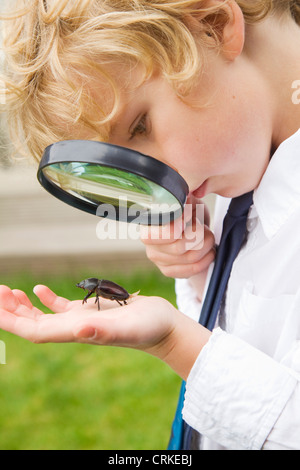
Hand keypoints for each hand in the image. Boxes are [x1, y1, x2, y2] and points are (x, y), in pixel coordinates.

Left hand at [0, 284, 210, 379]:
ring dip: (24, 306)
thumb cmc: (149, 328)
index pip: (34, 331)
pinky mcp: (91, 311)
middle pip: (33, 324)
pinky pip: (61, 306)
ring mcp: (81, 319)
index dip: (12, 321)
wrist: (163, 326)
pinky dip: (46, 298)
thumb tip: (78, 331)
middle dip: (11, 311)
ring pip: (43, 316)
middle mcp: (73, 328)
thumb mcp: (128, 328)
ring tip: (7, 292)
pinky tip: (37, 289)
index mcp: (75, 332)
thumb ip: (103, 332)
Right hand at [140, 196, 215, 279]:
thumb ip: (185, 201)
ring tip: (209, 237)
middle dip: (199, 236)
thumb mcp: (189, 202)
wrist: (193, 230)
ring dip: (206, 246)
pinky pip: (192, 269)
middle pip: (179, 247)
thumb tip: (184, 205)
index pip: (159, 233)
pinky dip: (206, 259)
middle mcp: (149, 245)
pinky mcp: (168, 271)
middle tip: (205, 228)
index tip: (189, 217)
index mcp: (149, 224)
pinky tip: (209, 251)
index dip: (177, 227)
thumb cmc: (189, 213)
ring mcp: (158, 260)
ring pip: (190, 258)